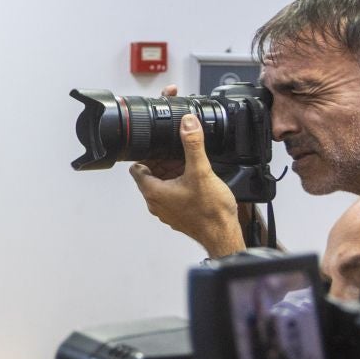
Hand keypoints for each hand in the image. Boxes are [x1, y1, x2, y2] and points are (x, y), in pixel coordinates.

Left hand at [130, 112, 244, 257]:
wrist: (223, 234)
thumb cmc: (210, 211)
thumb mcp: (201, 171)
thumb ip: (193, 145)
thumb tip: (187, 123)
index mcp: (153, 191)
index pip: (136, 168)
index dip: (146, 155)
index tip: (159, 148)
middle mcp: (155, 203)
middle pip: (150, 175)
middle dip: (163, 163)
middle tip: (179, 155)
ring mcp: (166, 211)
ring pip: (162, 185)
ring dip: (173, 174)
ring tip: (190, 167)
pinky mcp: (178, 215)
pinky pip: (173, 196)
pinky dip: (180, 186)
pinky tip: (197, 182)